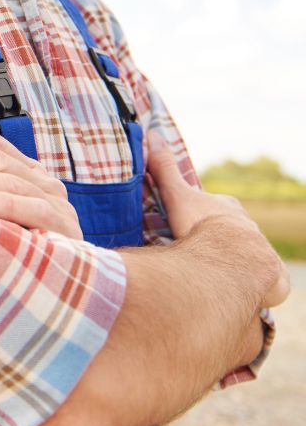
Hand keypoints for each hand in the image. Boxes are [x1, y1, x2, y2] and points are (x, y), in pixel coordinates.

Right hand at [148, 144, 289, 308]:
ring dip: (233, 263)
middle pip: (232, 231)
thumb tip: (152, 134)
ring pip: (245, 256)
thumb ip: (165, 168)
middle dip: (219, 240)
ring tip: (214, 276)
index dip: (202, 214)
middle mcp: (249, 227)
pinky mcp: (273, 277)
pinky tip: (237, 291)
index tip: (191, 224)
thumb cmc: (205, 226)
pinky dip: (252, 286)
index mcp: (228, 208)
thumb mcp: (178, 195)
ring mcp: (262, 251)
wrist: (237, 259)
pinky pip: (262, 281)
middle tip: (199, 252)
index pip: (215, 208)